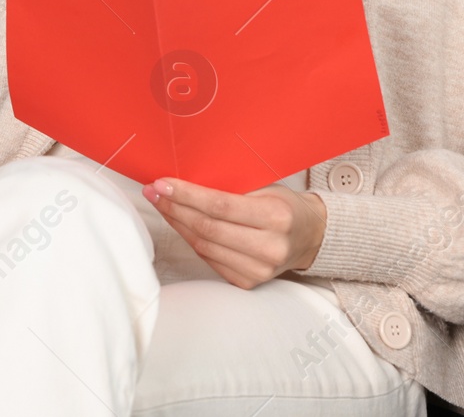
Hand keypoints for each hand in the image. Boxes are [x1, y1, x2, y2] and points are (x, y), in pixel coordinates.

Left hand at [142, 176, 328, 287]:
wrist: (309, 236)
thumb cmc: (283, 205)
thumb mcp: (265, 188)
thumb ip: (231, 188)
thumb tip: (182, 181)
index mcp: (276, 217)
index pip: (220, 206)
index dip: (186, 195)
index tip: (162, 183)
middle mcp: (269, 247)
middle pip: (208, 227)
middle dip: (174, 208)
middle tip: (153, 192)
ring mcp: (259, 270)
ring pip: (204, 246)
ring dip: (177, 224)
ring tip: (162, 205)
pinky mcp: (249, 282)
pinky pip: (209, 259)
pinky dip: (192, 241)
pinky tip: (181, 225)